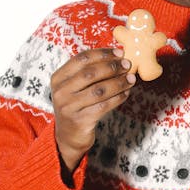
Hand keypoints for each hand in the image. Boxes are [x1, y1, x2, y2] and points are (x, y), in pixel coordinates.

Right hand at [51, 48, 135, 172]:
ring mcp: (68, 107)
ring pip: (99, 90)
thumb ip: (90, 72)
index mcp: (58, 78)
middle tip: (128, 65)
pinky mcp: (80, 120)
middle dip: (112, 67)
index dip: (102, 54)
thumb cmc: (77, 106)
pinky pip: (104, 106)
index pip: (81, 59)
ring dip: (118, 82)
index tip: (119, 52)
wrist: (69, 136)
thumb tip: (118, 57)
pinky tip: (126, 93)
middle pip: (90, 73)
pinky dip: (118, 98)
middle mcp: (60, 91)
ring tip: (131, 79)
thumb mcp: (76, 87)